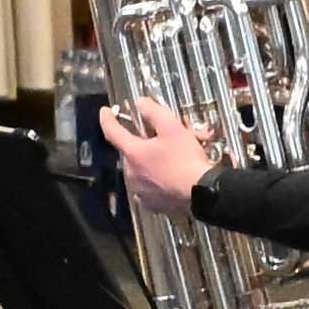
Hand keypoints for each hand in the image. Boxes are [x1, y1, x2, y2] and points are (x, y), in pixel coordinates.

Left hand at [100, 100, 216, 212]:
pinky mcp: (152, 204)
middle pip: (131, 152)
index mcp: (134, 153)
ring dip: (150, 163)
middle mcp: (132, 173)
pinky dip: (157, 181)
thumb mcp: (172, 128)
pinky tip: (171, 177)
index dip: (107, 119)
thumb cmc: (187, 161)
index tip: (105, 111)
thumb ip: (153, 112)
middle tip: (162, 140)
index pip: (112, 132)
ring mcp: (141, 191)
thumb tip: (141, 103)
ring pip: (140, 170)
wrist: (203, 192)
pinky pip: (149, 188)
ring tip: (171, 160)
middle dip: (143, 144)